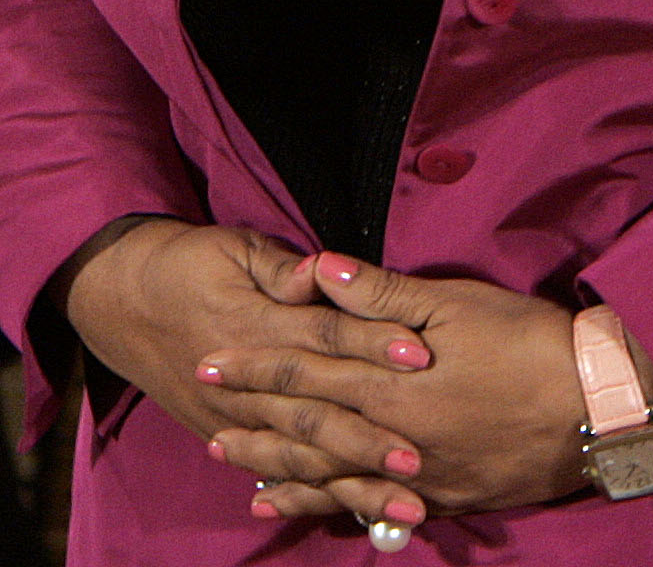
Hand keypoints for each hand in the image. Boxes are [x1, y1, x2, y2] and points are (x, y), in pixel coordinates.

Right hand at [60, 219, 437, 528]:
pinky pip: (272, 471)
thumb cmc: (188, 264)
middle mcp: (247, 383)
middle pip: (318, 411)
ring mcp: (234, 417)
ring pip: (300, 456)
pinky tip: (346, 512)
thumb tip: (325, 270)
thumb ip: (284, 270)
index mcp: (257, 325)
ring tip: (401, 503)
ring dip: (351, 481)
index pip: (326, 336)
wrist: (122, 300)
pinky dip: (308, 494)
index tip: (421, 356)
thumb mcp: (236, 250)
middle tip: (417, 460)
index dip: (373, 343)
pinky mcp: (223, 433)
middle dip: (369, 439)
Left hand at [198, 252, 589, 523]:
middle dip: (254, 418)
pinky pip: (368, 506)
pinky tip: (310, 504)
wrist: (594, 407)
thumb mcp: (459, 304)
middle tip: (204, 413)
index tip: (210, 360)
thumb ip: (385, 294)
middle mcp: (388, 438)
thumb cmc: (529, 344)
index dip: (255, 365)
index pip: (305, 372)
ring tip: (236, 465)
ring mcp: (412, 476)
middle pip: (306, 429)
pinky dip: (330, 504)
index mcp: (388, 385)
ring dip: (279, 467)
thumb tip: (322, 271)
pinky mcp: (442, 496)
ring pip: (328, 474)